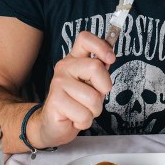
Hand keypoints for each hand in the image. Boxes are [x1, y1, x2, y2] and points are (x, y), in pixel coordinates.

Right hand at [28, 31, 115, 147]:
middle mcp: (65, 66)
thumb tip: (110, 56)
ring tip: (82, 109)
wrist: (53, 125)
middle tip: (94, 97)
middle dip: (103, 88)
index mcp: (75, 59)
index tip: (111, 59)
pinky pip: (84, 114)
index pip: (85, 39)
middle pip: (96, 67)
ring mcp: (58, 82)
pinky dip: (84, 121)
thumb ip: (100, 71)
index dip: (101, 46)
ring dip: (94, 110)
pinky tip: (74, 118)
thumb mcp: (92, 84)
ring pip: (92, 97)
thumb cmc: (77, 103)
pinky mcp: (55, 101)